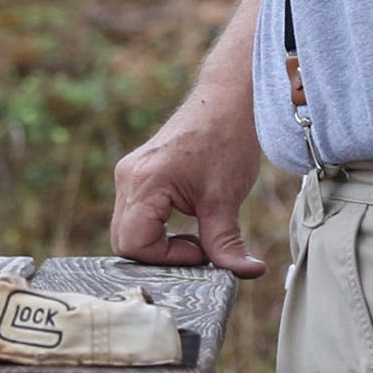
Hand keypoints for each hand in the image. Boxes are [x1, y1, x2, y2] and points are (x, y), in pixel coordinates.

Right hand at [108, 102, 268, 277]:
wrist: (229, 100)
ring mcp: (129, 173)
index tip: (201, 251)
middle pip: (125, 240)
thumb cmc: (227, 139)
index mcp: (144, 182)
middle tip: (198, 248)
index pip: (134, 244)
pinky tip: (187, 221)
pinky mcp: (137, 172)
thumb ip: (227, 242)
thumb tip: (247, 273)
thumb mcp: (226, 198)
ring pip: (129, 228)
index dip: (167, 258)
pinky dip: (157, 226)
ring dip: (159, 241)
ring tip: (197, 235)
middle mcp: (128, 177)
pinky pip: (136, 213)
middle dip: (160, 254)